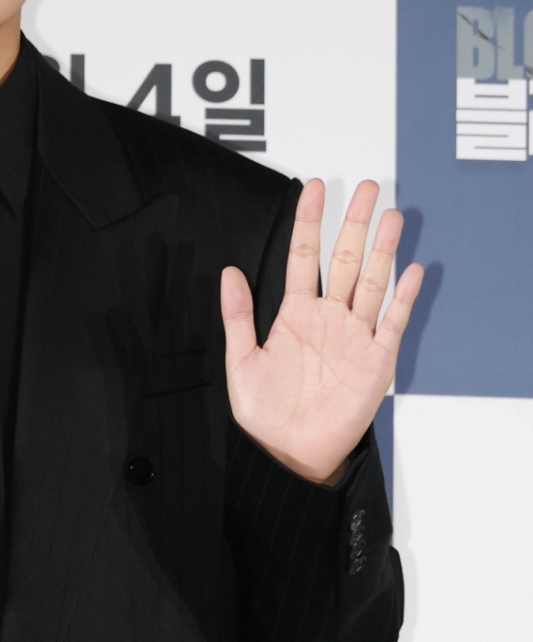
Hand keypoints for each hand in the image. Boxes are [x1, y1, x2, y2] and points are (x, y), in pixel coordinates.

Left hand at [221, 179, 422, 484]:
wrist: (288, 453)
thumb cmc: (265, 415)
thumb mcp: (241, 362)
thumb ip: (237, 316)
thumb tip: (229, 273)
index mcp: (294, 315)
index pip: (304, 257)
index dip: (309, 223)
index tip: (312, 190)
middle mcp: (328, 319)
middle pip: (345, 259)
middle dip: (355, 223)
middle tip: (367, 187)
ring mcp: (354, 336)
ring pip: (372, 282)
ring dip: (383, 249)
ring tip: (392, 216)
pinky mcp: (375, 359)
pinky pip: (393, 322)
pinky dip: (403, 297)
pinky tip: (412, 270)